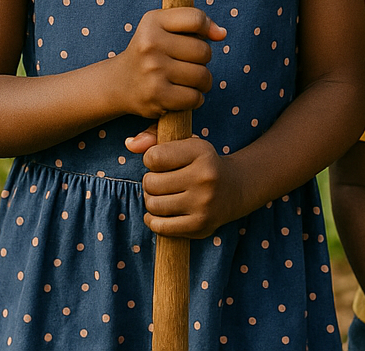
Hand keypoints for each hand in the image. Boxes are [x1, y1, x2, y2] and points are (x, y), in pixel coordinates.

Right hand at [115, 5, 224, 119]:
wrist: (119, 83)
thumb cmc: (149, 52)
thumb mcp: (162, 27)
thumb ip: (193, 23)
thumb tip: (221, 34)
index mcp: (152, 22)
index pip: (195, 19)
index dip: (208, 28)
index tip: (211, 36)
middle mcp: (150, 44)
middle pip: (204, 51)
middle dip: (203, 60)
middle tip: (190, 63)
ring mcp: (153, 70)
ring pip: (202, 76)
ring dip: (202, 82)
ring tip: (189, 81)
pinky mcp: (157, 95)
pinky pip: (194, 97)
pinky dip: (195, 99)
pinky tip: (184, 95)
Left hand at [127, 125, 244, 238]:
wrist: (235, 188)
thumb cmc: (200, 162)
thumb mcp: (184, 142)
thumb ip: (153, 137)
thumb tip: (129, 144)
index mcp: (201, 152)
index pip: (154, 157)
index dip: (151, 160)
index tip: (161, 162)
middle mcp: (205, 178)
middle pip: (151, 183)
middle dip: (150, 182)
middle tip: (161, 181)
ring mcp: (203, 204)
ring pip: (153, 205)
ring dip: (151, 201)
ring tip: (161, 196)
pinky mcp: (200, 225)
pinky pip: (160, 226)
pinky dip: (153, 220)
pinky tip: (159, 213)